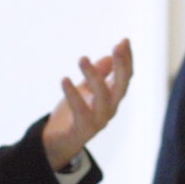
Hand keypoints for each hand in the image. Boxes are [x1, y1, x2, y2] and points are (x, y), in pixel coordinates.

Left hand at [41, 38, 132, 170]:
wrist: (58, 142)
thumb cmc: (73, 113)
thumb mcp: (85, 90)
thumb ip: (97, 75)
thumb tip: (109, 57)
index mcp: (112, 98)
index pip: (125, 77)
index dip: (126, 60)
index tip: (124, 41)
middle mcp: (109, 109)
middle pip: (121, 87)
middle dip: (122, 66)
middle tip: (117, 46)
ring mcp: (98, 121)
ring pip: (102, 98)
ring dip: (94, 77)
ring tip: (82, 58)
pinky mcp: (82, 130)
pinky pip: (80, 112)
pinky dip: (73, 95)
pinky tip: (64, 79)